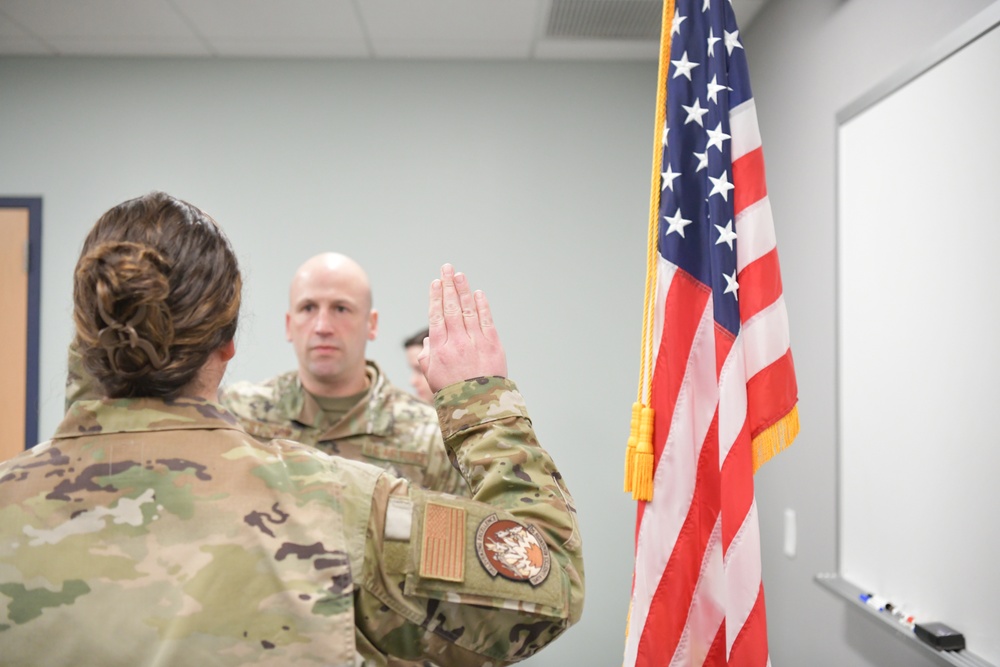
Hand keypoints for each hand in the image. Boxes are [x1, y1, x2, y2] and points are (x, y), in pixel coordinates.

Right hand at [419, 264, 506, 391]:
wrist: (478, 406)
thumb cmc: (451, 391)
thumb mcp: (430, 376)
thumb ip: (426, 356)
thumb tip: (428, 340)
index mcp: (439, 349)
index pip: (436, 316)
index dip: (435, 297)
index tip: (435, 282)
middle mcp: (456, 342)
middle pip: (451, 308)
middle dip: (448, 286)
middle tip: (447, 268)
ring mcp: (475, 342)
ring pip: (467, 310)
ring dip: (463, 290)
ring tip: (460, 275)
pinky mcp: (492, 345)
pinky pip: (486, 320)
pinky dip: (482, 306)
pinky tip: (478, 294)